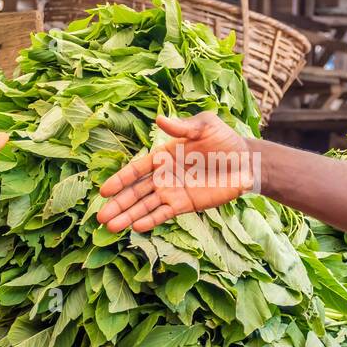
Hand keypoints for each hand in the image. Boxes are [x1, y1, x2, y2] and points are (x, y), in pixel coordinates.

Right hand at [96, 112, 253, 232]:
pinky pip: (164, 214)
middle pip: (136, 192)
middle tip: (100, 217)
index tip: (104, 191)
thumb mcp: (204, 127)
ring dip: (129, 216)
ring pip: (146, 206)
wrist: (246, 162)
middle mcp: (163, 176)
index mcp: (163, 156)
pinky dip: (151, 220)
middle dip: (118, 204)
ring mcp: (173, 192)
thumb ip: (182, 126)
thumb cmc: (224, 140)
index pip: (136, 170)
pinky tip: (136, 228)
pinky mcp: (185, 205)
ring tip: (111, 227)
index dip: (120, 180)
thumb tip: (159, 119)